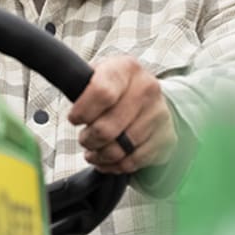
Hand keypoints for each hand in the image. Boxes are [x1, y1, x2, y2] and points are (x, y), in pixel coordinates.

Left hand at [68, 55, 177, 173]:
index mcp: (127, 68)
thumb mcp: (99, 76)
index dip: (82, 112)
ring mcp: (159, 114)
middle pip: (107, 129)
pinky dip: (115, 166)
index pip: (101, 93)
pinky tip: (110, 159)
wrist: (150, 97)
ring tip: (95, 150)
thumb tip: (68, 88)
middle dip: (88, 139)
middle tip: (85, 138)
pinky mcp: (166, 138)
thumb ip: (82, 85)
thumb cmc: (116, 89)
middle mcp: (148, 88)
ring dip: (100, 155)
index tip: (75, 118)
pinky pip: (133, 162)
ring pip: (119, 150)